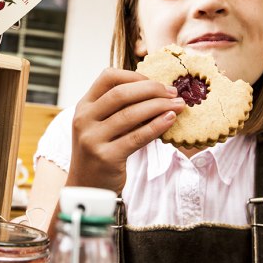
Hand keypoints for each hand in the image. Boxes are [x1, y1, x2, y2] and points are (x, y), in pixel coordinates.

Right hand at [66, 68, 184, 193]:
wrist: (88, 187)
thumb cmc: (101, 150)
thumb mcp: (101, 124)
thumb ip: (119, 108)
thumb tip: (156, 89)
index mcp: (84, 106)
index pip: (107, 77)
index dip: (134, 75)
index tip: (154, 81)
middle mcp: (84, 119)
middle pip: (121, 93)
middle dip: (151, 89)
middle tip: (172, 92)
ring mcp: (93, 139)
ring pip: (131, 114)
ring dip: (159, 106)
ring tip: (178, 105)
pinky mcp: (106, 157)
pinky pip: (137, 137)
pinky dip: (157, 126)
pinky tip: (171, 120)